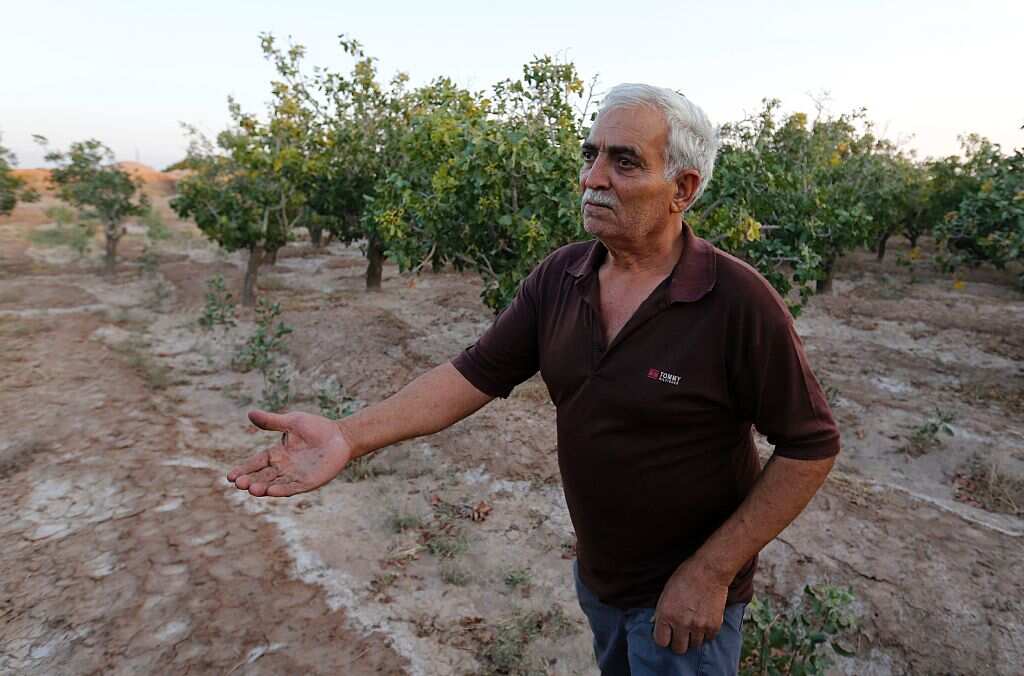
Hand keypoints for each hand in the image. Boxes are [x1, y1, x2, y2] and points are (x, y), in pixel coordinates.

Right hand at [227, 410, 353, 497]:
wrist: (341, 436)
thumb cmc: (317, 427)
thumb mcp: (292, 422)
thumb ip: (272, 422)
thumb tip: (250, 413)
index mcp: (277, 453)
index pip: (256, 463)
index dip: (244, 469)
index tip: (230, 476)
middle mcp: (283, 467)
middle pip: (262, 477)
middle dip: (249, 481)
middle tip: (238, 484)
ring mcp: (295, 476)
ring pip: (274, 484)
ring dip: (263, 488)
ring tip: (251, 489)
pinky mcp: (308, 482)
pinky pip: (292, 488)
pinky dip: (281, 490)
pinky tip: (271, 491)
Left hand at [651, 558, 730, 653]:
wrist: (709, 570)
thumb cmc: (686, 577)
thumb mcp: (666, 591)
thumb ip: (661, 610)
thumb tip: (655, 623)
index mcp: (666, 614)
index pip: (661, 641)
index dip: (664, 638)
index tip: (667, 634)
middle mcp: (681, 623)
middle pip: (678, 648)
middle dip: (679, 642)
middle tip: (681, 633)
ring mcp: (698, 626)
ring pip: (694, 645)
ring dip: (693, 637)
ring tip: (694, 624)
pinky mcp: (713, 626)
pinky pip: (708, 639)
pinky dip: (706, 633)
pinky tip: (704, 621)